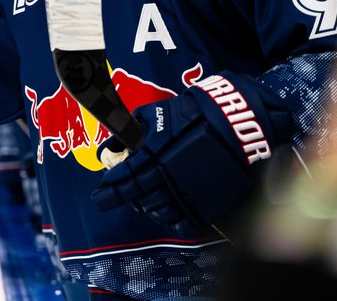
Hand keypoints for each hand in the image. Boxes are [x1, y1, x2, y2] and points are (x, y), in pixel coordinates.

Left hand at [92, 73, 293, 233]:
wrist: (234, 126)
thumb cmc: (192, 115)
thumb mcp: (156, 114)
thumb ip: (133, 129)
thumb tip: (114, 143)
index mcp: (151, 158)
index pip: (122, 179)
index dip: (110, 187)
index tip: (101, 191)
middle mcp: (165, 180)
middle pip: (137, 198)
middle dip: (122, 199)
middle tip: (113, 200)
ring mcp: (185, 195)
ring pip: (157, 211)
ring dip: (145, 208)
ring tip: (141, 203)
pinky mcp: (205, 205)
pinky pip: (181, 222)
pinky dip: (169, 220)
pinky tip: (164, 214)